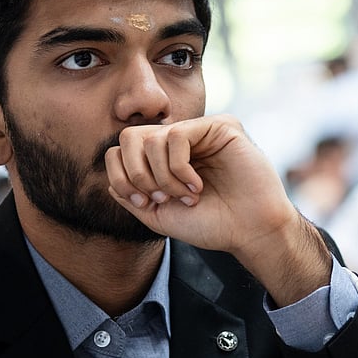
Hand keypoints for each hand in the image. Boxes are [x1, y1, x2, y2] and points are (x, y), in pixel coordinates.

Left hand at [105, 115, 330, 304]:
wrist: (249, 231)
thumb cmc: (212, 225)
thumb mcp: (160, 216)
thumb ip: (131, 198)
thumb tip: (107, 179)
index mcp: (164, 157)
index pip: (122, 150)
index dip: (122, 177)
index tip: (144, 203)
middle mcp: (180, 140)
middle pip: (130, 137)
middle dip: (137, 174)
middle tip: (160, 198)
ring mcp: (200, 130)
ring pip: (152, 138)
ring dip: (163, 176)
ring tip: (186, 195)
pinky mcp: (220, 126)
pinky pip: (178, 136)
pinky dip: (179, 168)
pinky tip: (197, 185)